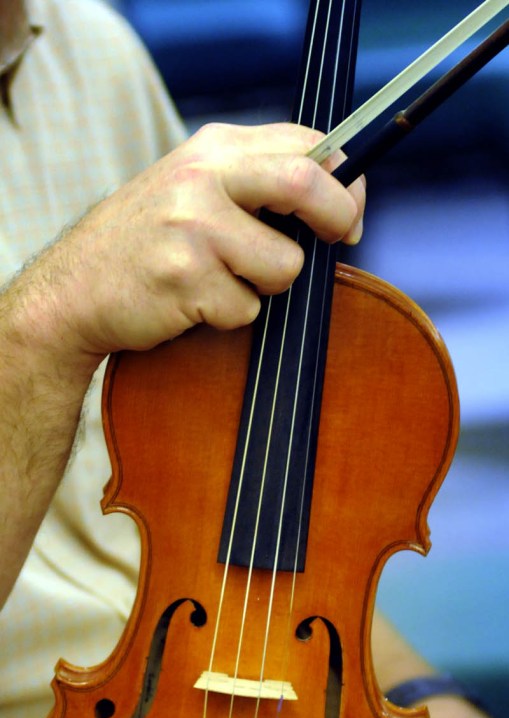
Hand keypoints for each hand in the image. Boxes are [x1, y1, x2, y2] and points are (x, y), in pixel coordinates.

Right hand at [22, 121, 364, 363]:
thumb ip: (257, 182)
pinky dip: (232, 317)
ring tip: (225, 281)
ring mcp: (192, 228)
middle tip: (342, 242)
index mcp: (214, 148)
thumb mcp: (196, 188)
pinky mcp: (186, 279)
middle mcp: (203, 177)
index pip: (308, 145)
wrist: (75, 289)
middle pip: (306, 184)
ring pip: (285, 264)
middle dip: (339, 220)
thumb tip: (343, 201)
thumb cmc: (149, 243)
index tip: (350, 214)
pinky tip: (194, 303)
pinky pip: (247, 309)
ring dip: (270, 287)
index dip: (345, 182)